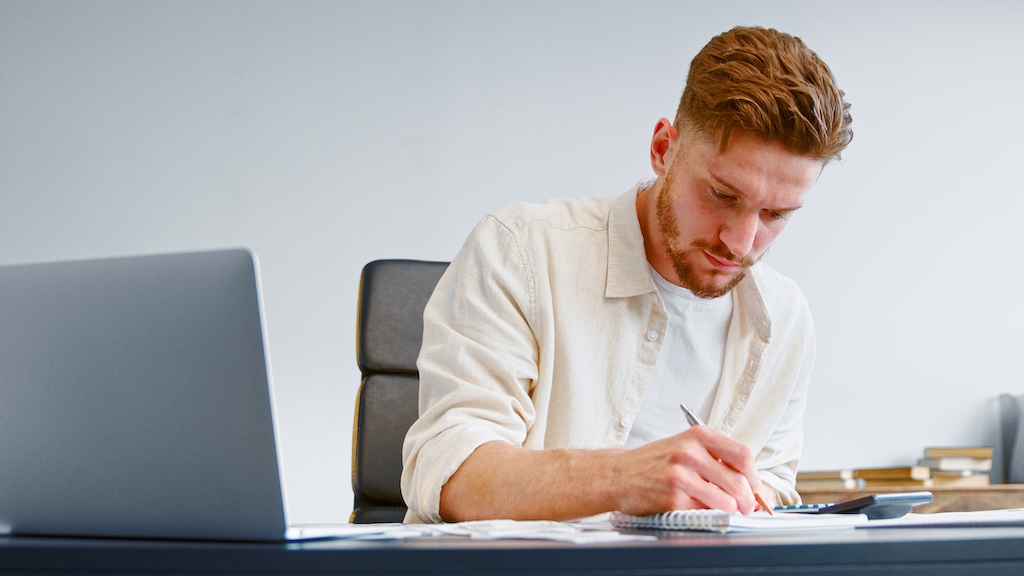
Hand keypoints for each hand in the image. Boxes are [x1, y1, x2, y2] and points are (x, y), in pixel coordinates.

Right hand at [611, 425, 761, 515]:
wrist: (619, 474)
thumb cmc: (655, 462)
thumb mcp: (685, 445)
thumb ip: (716, 457)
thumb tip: (749, 481)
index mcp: (697, 436)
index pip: (743, 455)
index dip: (753, 474)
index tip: (752, 484)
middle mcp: (689, 453)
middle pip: (738, 481)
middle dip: (747, 499)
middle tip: (745, 505)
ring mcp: (681, 477)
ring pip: (726, 500)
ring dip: (729, 509)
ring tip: (722, 507)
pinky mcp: (673, 499)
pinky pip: (705, 512)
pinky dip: (707, 514)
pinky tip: (697, 507)